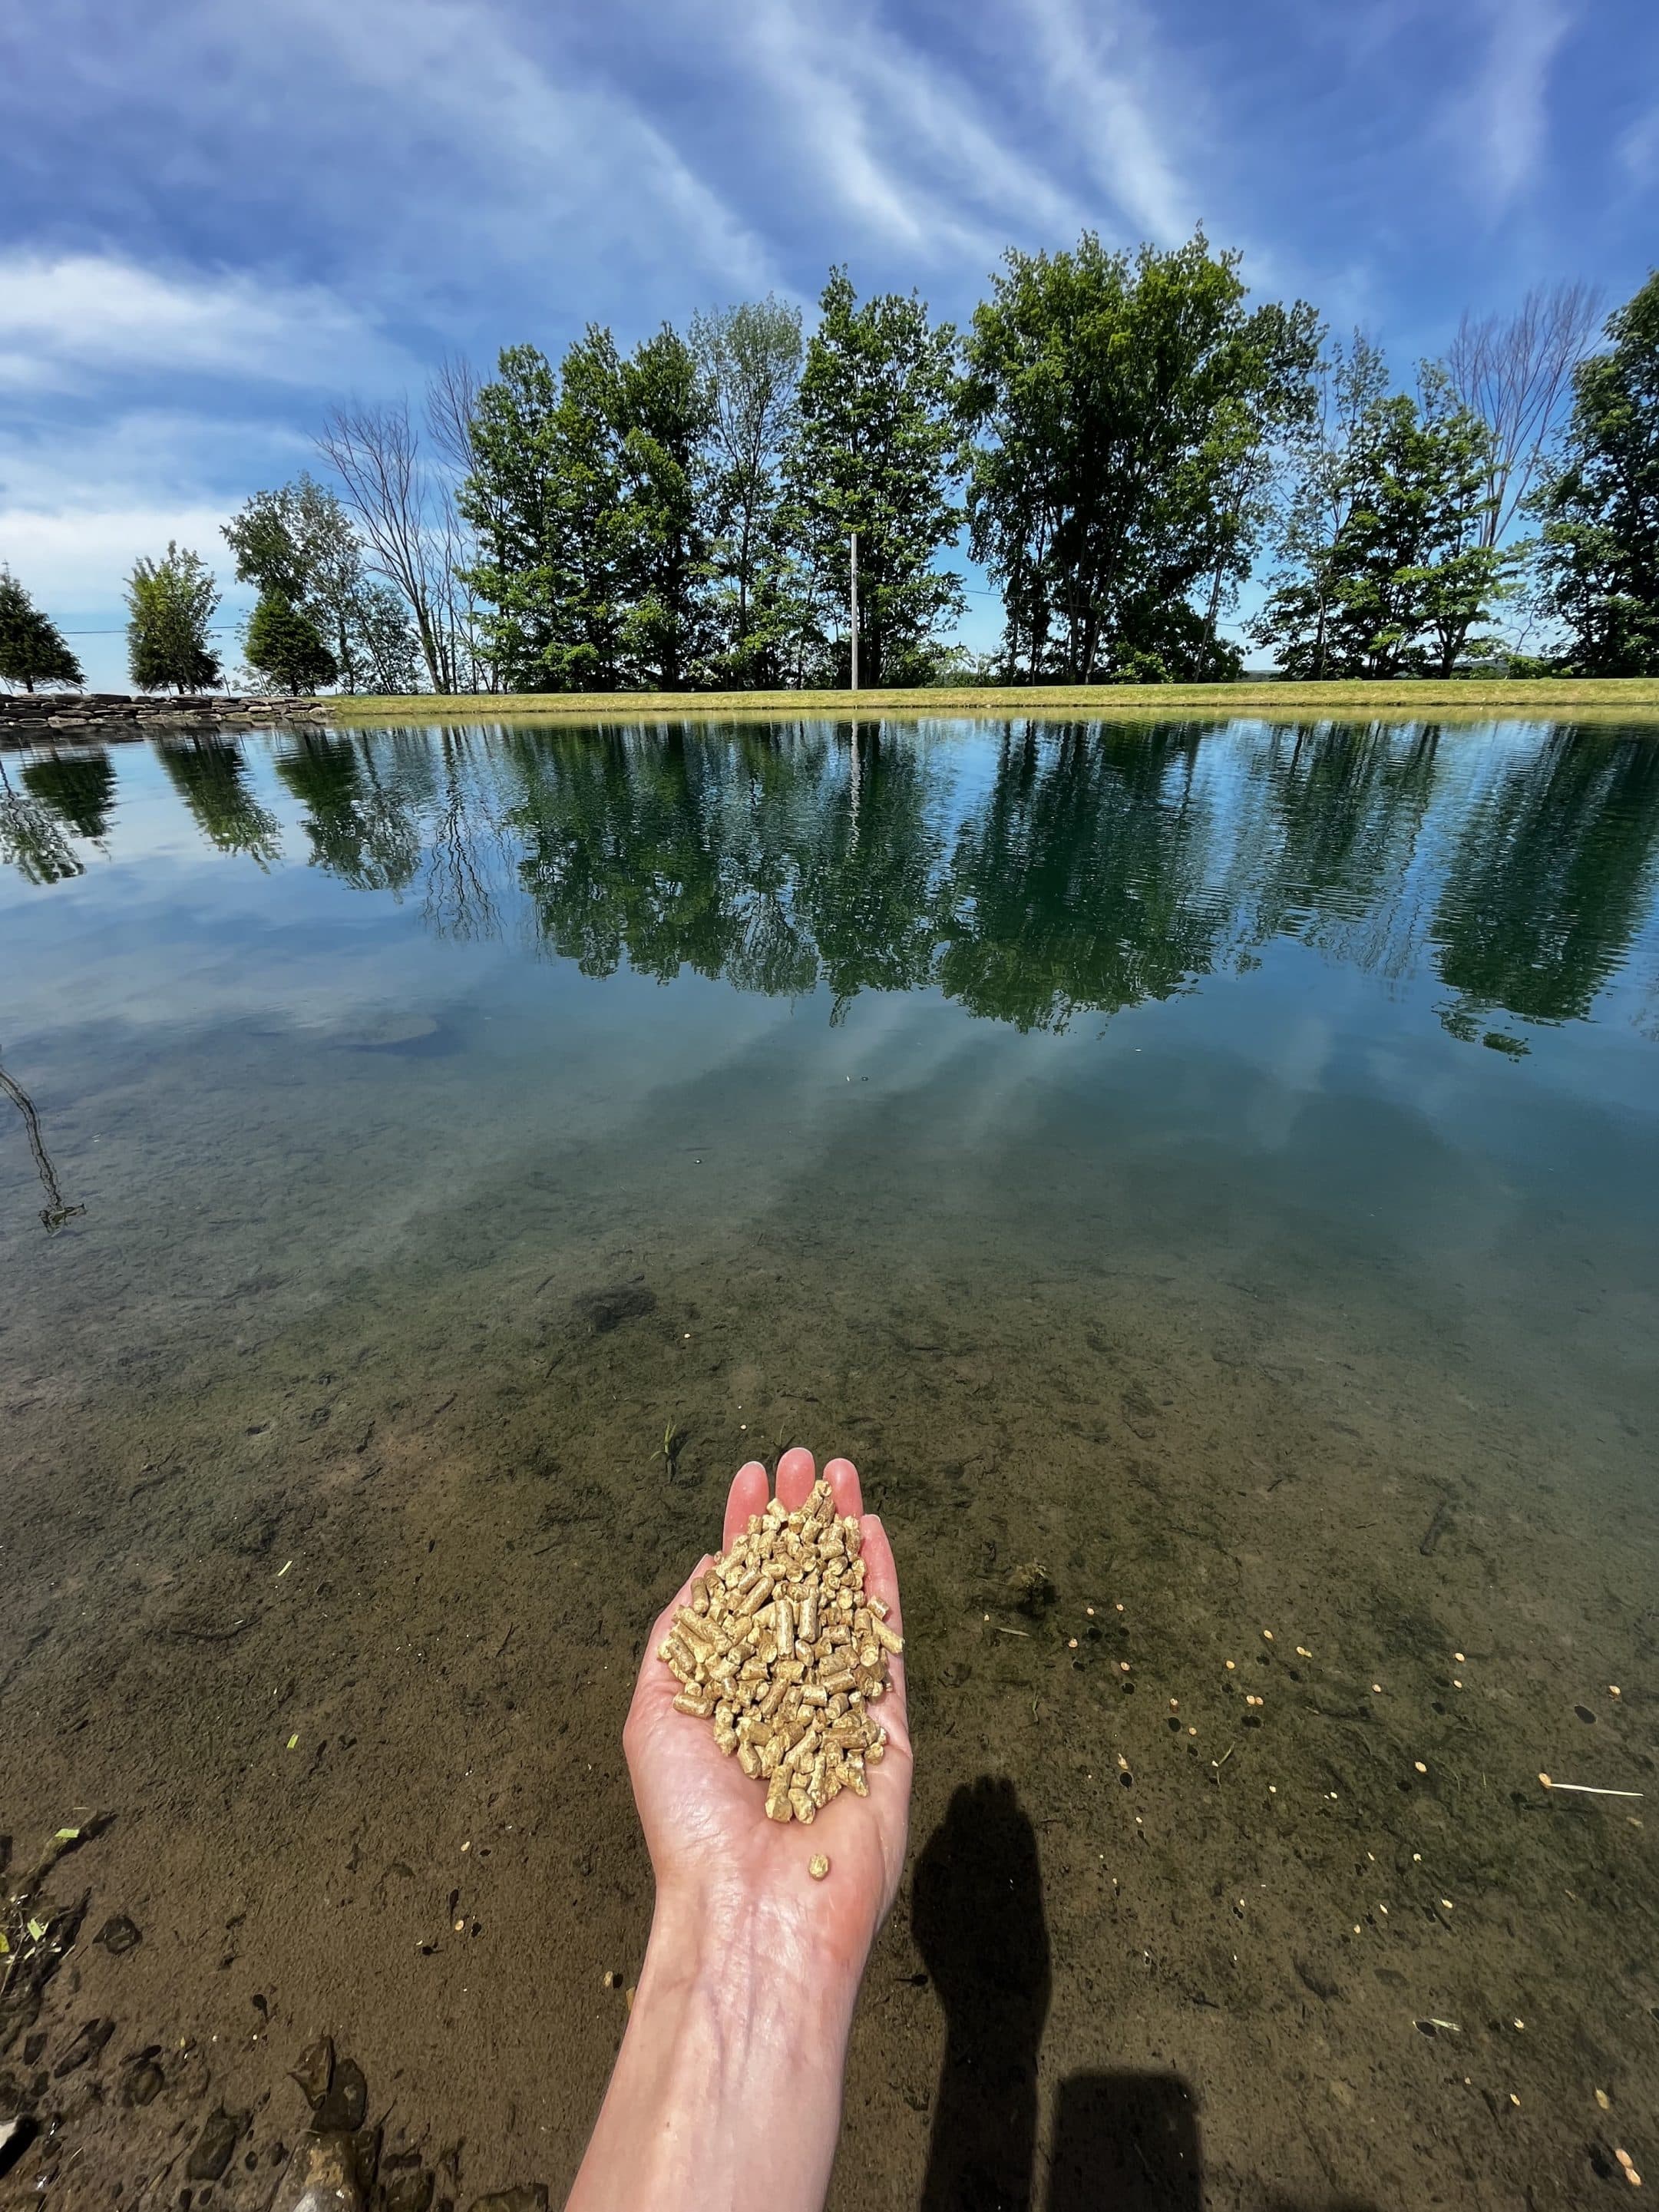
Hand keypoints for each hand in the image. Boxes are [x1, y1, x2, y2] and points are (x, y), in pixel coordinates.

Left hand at [623, 1447, 912, 1986]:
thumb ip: (684, 1631)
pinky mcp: (885, 1724)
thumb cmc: (689, 1818)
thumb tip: (714, 1569)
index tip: (750, 1476)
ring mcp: (835, 1702)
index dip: (746, 1532)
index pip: (740, 1594)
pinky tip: (873, 1530)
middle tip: (800, 1458)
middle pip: (795, 1584)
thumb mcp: (655, 1706)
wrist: (754, 1907)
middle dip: (797, 1519)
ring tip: (837, 1470)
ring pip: (843, 1598)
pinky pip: (884, 1640)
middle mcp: (781, 1689)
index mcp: (725, 1690)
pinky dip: (880, 1582)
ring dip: (841, 1532)